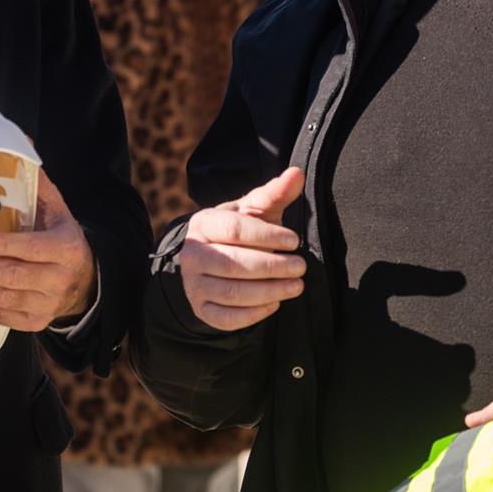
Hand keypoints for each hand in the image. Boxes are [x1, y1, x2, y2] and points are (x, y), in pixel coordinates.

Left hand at [0, 175, 95, 330]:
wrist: (85, 281)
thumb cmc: (63, 241)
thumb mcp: (57, 211)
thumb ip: (36, 183)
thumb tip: (23, 144)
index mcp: (66, 249)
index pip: (30, 248)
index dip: (1, 246)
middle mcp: (58, 279)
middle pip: (11, 276)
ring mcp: (46, 304)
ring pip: (1, 298)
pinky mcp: (34, 321)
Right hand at [177, 167, 306, 331]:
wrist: (210, 258)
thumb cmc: (238, 230)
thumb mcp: (253, 210)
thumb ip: (274, 193)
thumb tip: (296, 173)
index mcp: (203, 224)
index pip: (234, 230)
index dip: (267, 236)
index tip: (294, 241)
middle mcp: (192, 254)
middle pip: (233, 263)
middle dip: (272, 266)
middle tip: (301, 267)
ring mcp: (193, 284)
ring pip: (232, 292)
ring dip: (269, 291)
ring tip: (296, 286)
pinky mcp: (200, 309)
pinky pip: (226, 318)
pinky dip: (253, 314)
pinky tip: (274, 304)